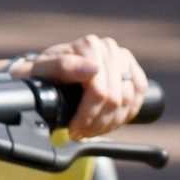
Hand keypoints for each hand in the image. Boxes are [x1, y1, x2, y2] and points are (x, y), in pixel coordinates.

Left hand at [11, 35, 148, 136]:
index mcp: (88, 45)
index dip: (87, 116)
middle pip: (114, 98)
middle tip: (81, 134)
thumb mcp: (39, 71)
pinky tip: (111, 120)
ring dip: (112, 122)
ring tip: (93, 130)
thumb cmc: (40, 74)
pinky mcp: (131, 67)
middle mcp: (107, 47)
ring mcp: (122, 57)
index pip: (99, 91)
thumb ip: (61, 66)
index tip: (74, 130)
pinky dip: (127, 112)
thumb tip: (93, 69)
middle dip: (98, 123)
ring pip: (128, 99)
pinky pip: (140, 93)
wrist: (46, 72)